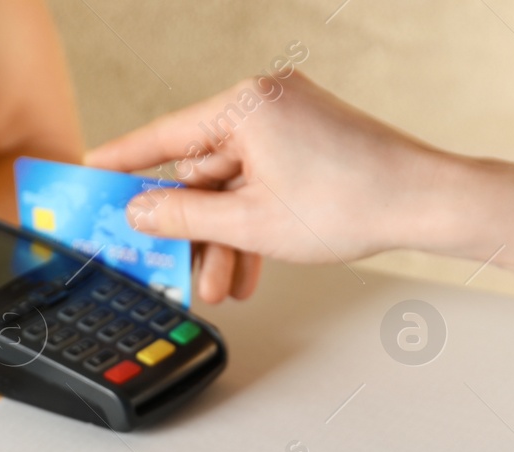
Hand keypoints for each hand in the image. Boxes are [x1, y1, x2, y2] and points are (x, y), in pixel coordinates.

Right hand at [87, 74, 452, 302]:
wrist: (424, 203)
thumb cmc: (350, 202)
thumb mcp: (249, 223)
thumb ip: (185, 217)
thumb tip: (141, 211)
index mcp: (245, 105)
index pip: (164, 136)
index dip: (122, 162)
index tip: (90, 174)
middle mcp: (266, 103)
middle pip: (202, 170)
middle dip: (190, 228)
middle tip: (165, 264)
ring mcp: (292, 122)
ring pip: (236, 186)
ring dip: (224, 239)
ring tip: (220, 286)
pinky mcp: (312, 144)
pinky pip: (264, 184)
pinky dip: (254, 225)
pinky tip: (249, 268)